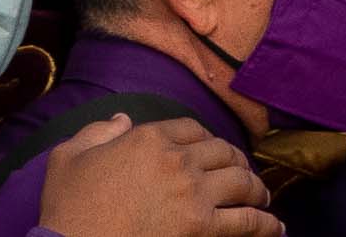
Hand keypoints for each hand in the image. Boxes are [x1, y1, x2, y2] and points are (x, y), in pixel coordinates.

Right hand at [38, 113, 285, 236]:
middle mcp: (177, 159)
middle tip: (243, 174)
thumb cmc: (69, 208)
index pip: (191, 128)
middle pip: (223, 151)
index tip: (211, 151)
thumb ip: (98, 132)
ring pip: (242, 181)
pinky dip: (266, 224)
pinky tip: (275, 227)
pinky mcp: (202, 227)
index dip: (206, 139)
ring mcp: (193, 193)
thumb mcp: (69, 156)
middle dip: (237, 161)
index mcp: (147, 137)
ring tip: (262, 198)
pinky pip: (247, 221)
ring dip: (257, 189)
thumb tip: (121, 120)